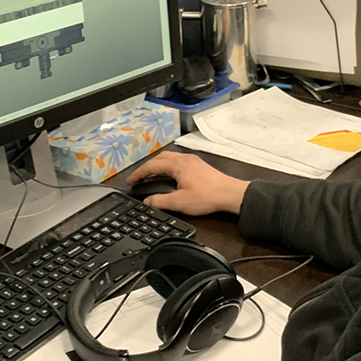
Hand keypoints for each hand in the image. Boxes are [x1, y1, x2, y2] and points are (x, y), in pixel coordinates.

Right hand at [127, 151, 249, 215]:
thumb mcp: (180, 202)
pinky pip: (178, 161)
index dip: (138, 173)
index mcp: (178, 165)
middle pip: (160, 158)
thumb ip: (161, 201)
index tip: (130, 181)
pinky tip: (169, 176)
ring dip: (158, 166)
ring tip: (151, 176)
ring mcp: (193, 160)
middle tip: (139, 178)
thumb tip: (147, 201)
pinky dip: (168, 167)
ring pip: (170, 158)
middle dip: (147, 167)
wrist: (231, 194)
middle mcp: (184, 158)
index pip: (152, 166)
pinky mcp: (199, 165)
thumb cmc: (207, 197)